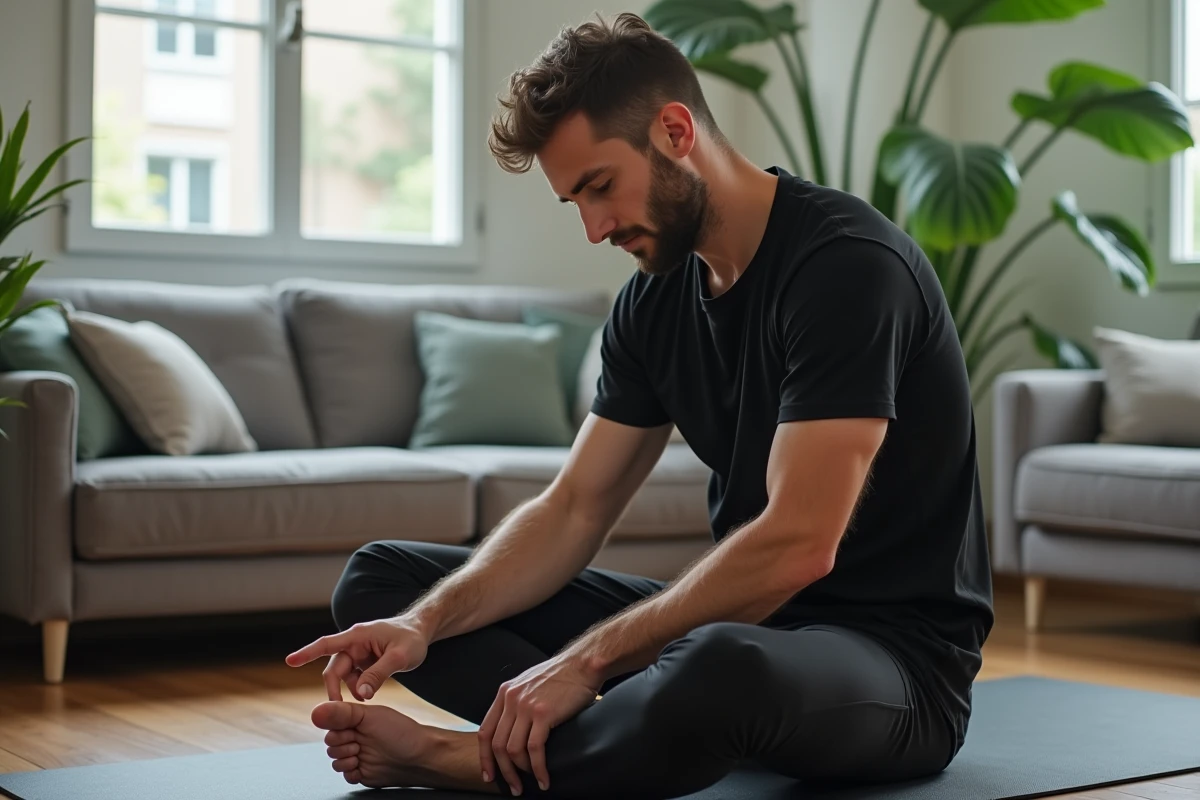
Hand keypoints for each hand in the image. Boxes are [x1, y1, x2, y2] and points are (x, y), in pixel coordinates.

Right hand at [285, 617, 428, 701]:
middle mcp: (353, 643)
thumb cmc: (412, 639)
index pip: (327, 644)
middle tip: (340, 710)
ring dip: (349, 689)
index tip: (289, 661)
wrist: (421, 631)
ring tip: (366, 699)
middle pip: (334, 669)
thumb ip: (379, 675)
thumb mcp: (399, 657)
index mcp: (358, 636)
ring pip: (342, 675)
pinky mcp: (363, 661)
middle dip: (335, 689)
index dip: (307, 653)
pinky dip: (356, 688)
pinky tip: (367, 695)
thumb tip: (360, 695)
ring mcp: (358, 652)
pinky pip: (352, 677)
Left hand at [478, 655, 600, 795]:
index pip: (485, 731)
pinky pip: (534, 749)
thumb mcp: (529, 684)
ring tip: (529, 784)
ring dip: (519, 773)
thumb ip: (517, 703)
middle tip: (513, 787)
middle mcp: (511, 699)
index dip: (485, 757)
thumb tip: (513, 730)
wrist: (583, 664)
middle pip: (496, 744)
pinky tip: (544, 779)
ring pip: (512, 750)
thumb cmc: (562, 675)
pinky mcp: (543, 714)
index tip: (490, 775)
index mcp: (505, 693)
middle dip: (503, 771)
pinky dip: (538, 769)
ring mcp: (526, 706)